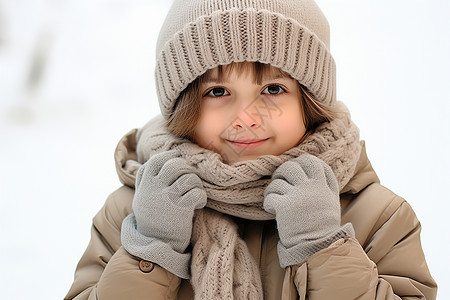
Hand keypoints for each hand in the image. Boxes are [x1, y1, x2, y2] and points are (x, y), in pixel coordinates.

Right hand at [121, 150, 206, 278]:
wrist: (156, 246)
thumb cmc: (153, 220)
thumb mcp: (143, 199)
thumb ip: (148, 181)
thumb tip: (160, 158)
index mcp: (144, 186)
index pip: (155, 161)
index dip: (169, 157)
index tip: (178, 160)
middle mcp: (154, 190)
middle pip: (174, 165)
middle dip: (186, 168)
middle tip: (190, 176)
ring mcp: (167, 199)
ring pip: (189, 177)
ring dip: (196, 183)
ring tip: (194, 191)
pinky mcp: (181, 210)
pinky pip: (197, 192)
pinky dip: (201, 196)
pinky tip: (198, 203)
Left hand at [264, 154, 353, 266]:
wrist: (319, 248)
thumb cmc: (323, 227)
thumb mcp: (330, 202)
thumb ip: (323, 187)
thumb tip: (312, 172)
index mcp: (325, 186)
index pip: (313, 162)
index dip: (301, 162)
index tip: (297, 170)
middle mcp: (312, 187)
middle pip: (293, 166)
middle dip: (282, 171)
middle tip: (279, 180)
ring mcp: (299, 195)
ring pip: (278, 180)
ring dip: (272, 188)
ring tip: (274, 197)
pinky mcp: (285, 206)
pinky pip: (270, 196)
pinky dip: (268, 202)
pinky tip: (271, 209)